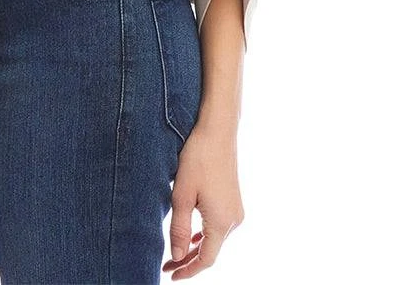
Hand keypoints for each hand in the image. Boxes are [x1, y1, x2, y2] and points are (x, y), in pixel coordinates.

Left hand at [162, 124, 243, 277]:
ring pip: (215, 239)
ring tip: (176, 252)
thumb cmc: (198, 159)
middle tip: (167, 264)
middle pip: (211, 251)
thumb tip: (177, 256)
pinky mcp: (234, 201)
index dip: (188, 270)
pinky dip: (205, 234)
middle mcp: (233, 220)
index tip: (170, 275)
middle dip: (189, 260)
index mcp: (221, 223)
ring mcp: (236, 210)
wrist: (217, 131)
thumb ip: (179, 229)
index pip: (206, 259)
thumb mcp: (182, 195)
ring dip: (196, 247)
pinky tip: (193, 234)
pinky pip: (219, 226)